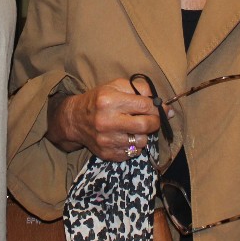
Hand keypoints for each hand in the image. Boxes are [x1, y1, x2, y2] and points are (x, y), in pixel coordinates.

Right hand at [46, 78, 160, 160]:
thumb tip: (164, 104)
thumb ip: (140, 89)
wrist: (75, 120)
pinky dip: (134, 146)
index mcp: (109, 101)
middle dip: (154, 122)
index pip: (144, 106)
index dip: (157, 107)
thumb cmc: (98, 100)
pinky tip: (125, 137)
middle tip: (151, 119)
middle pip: (145, 125)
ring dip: (143, 135)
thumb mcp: (116, 86)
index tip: (161, 108)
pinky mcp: (107, 154)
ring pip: (141, 142)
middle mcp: (107, 121)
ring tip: (134, 128)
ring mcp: (106, 140)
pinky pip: (132, 153)